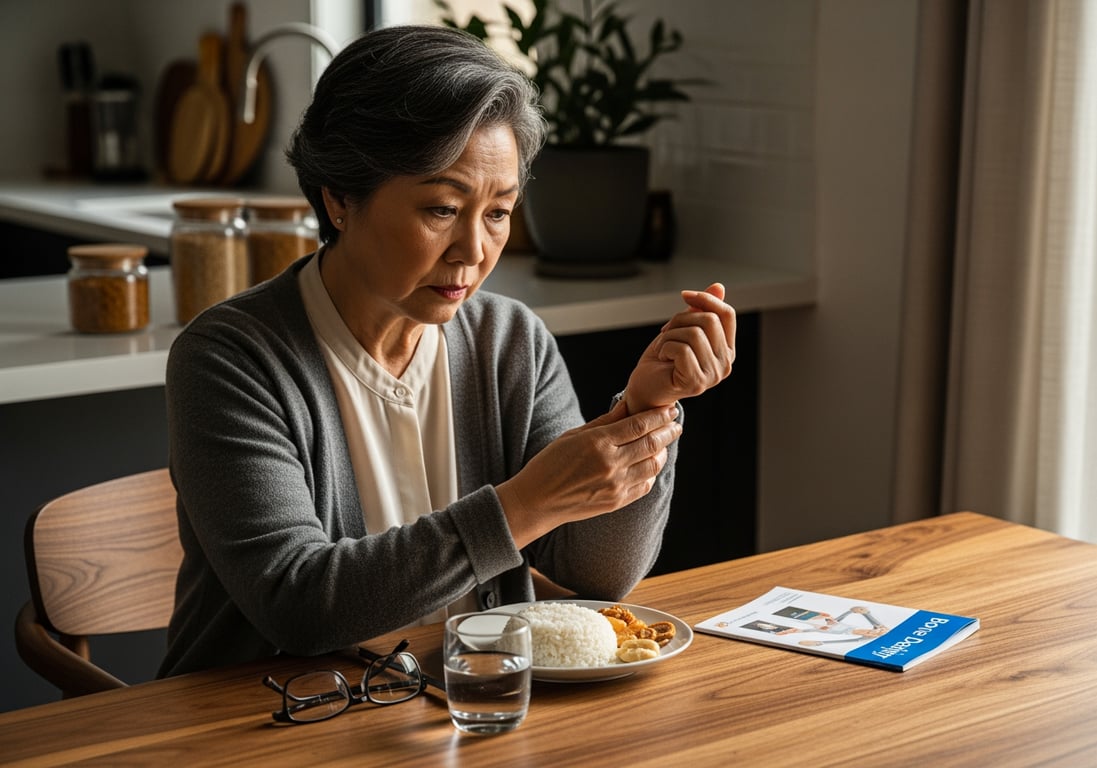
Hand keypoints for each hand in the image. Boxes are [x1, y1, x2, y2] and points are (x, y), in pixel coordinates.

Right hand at [496, 400, 681, 548]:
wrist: (537, 501)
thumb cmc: (550, 463)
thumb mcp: (574, 435)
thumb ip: (605, 421)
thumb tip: (628, 404)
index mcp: (598, 442)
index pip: (638, 425)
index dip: (659, 416)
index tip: (670, 409)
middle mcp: (610, 464)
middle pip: (651, 444)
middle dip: (668, 431)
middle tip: (676, 424)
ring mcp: (615, 485)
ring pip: (653, 465)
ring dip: (663, 452)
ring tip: (664, 443)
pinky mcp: (617, 502)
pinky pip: (645, 485)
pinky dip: (652, 472)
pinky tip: (650, 463)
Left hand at [624, 283, 735, 413]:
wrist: (644, 388)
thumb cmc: (662, 360)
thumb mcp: (682, 328)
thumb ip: (701, 310)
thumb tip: (718, 286)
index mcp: (726, 349)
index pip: (727, 314)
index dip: (705, 299)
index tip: (684, 294)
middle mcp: (725, 363)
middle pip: (709, 320)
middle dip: (680, 319)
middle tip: (666, 333)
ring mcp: (713, 375)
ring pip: (694, 333)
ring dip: (669, 336)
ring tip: (664, 348)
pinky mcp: (697, 382)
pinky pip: (682, 349)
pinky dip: (665, 348)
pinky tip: (662, 358)